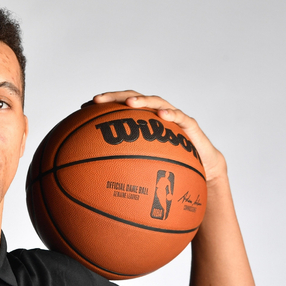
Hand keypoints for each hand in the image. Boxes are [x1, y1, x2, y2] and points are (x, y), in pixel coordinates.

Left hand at [89, 91, 226, 184]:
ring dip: (142, 100)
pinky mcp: (190, 125)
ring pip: (156, 102)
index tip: (83, 108)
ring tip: (129, 103)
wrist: (202, 172)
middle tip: (98, 100)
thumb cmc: (169, 171)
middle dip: (115, 97)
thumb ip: (122, 173)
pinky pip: (180, 117)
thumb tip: (95, 188)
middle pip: (133, 99)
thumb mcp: (142, 173)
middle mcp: (155, 116)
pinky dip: (171, 114)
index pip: (118, 109)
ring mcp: (172, 118)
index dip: (102, 107)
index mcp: (141, 124)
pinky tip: (162, 115)